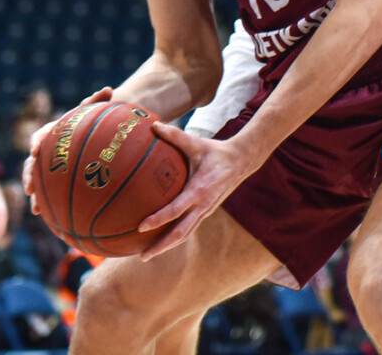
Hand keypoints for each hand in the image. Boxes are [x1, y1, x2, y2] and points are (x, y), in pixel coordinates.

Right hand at [24, 86, 112, 213]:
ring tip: (36, 207)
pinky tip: (46, 216)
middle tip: (29, 186)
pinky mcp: (55, 178)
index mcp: (54, 132)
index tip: (35, 149)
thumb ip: (97, 101)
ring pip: (37, 179)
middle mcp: (48, 149)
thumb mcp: (93, 110)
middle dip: (29, 174)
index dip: (36, 142)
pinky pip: (47, 191)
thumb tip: (109, 88)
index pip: (41, 135)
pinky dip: (44, 202)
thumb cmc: (92, 120)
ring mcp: (50, 165)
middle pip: (33, 162)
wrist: (93, 133)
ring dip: (35, 193)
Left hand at [136, 123, 256, 260]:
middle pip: (180, 233)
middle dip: (161, 246)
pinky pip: (188, 229)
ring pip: (185, 235)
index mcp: (199, 190)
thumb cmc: (215, 151)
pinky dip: (174, 239)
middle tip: (142, 256)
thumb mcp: (196, 142)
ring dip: (167, 247)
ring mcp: (205, 211)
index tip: (141, 227)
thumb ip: (175, 135)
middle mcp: (203, 205)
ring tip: (146, 255)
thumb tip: (153, 125)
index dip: (159, 219)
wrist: (241, 161)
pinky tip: (160, 242)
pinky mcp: (205, 213)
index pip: (176, 209)